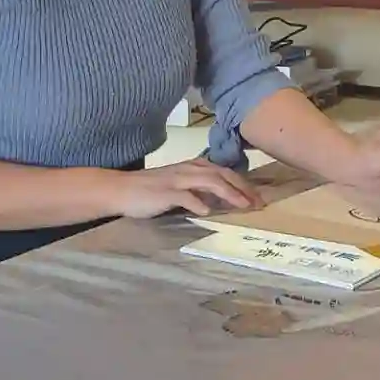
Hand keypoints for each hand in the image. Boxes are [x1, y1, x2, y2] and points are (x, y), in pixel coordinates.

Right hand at [111, 160, 261, 218]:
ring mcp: (177, 180)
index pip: (224, 172)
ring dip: (228, 194)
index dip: (243, 184)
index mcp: (193, 167)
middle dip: (242, 188)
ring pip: (209, 181)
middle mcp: (188, 169)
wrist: (121, 189)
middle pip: (222, 175)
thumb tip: (218, 200)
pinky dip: (198, 203)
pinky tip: (207, 212)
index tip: (257, 198)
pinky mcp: (165, 192)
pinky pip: (185, 196)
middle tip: (258, 203)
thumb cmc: (149, 190)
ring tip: (242, 206)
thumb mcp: (178, 186)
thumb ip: (198, 190)